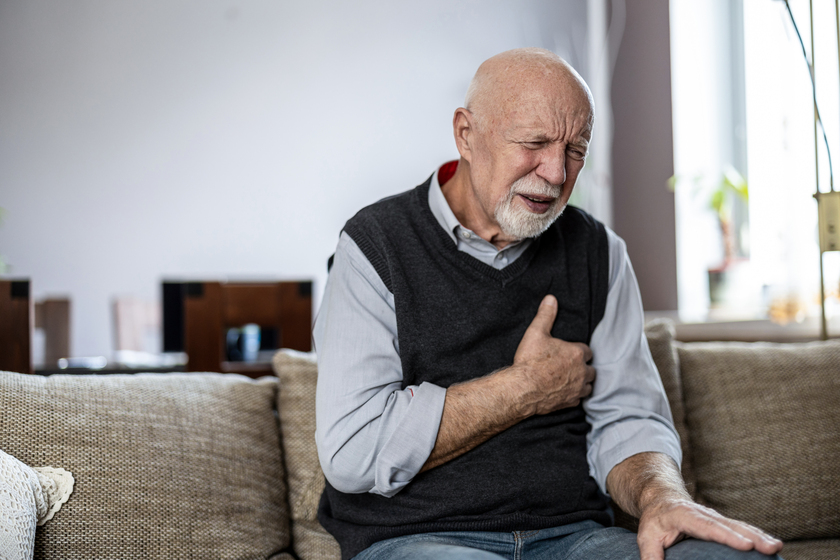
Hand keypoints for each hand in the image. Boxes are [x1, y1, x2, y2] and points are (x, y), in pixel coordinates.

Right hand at [510, 294, 595, 416]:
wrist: (522, 388)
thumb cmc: (530, 361)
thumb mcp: (535, 333)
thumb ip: (546, 315)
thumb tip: (551, 299)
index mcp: (576, 353)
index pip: (587, 351)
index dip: (579, 351)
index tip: (570, 352)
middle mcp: (581, 371)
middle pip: (591, 369)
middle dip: (584, 367)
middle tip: (571, 366)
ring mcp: (577, 388)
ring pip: (588, 385)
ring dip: (583, 382)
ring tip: (572, 379)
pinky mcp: (570, 402)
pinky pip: (579, 398)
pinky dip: (574, 395)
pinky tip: (565, 392)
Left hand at [637, 497, 783, 559]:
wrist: (661, 498)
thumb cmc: (654, 520)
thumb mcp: (646, 536)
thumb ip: (651, 555)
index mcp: (685, 515)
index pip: (707, 526)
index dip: (727, 536)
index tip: (746, 545)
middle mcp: (704, 513)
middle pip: (730, 525)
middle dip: (752, 536)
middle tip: (772, 547)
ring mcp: (716, 517)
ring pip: (740, 526)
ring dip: (759, 536)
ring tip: (777, 547)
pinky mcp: (723, 523)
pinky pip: (742, 529)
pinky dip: (757, 536)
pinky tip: (772, 546)